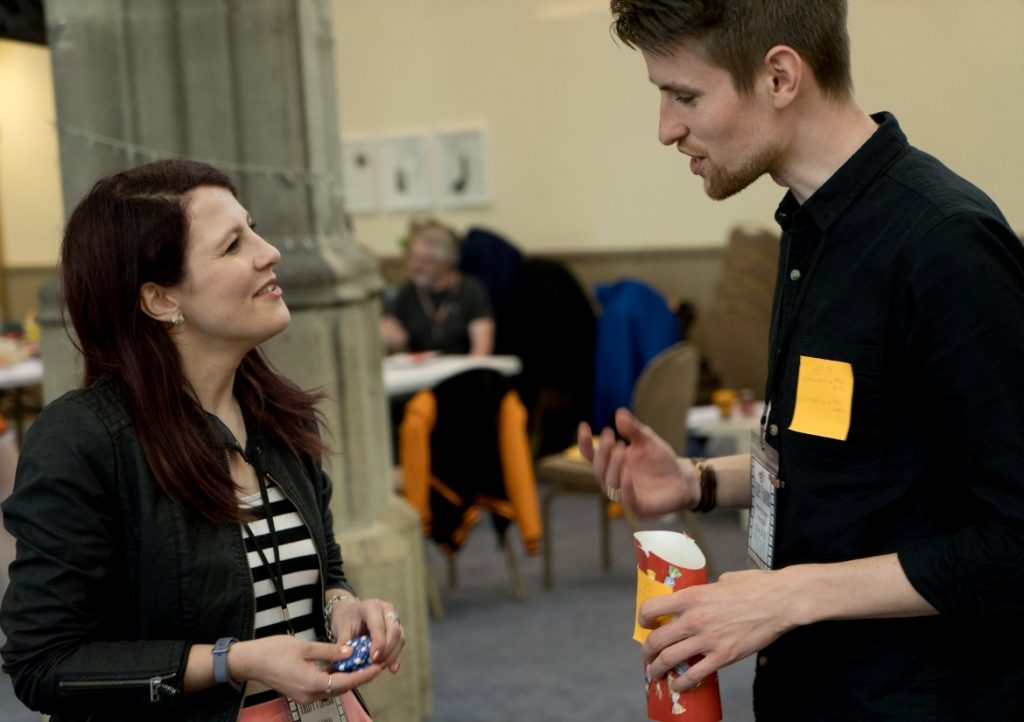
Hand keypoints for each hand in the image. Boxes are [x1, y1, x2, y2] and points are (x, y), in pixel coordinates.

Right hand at [229, 635, 380, 703]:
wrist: (250, 662)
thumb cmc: (274, 651)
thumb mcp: (305, 647)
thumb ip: (330, 651)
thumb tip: (351, 651)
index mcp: (312, 683)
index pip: (346, 681)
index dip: (364, 674)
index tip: (378, 666)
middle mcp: (310, 695)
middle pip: (342, 688)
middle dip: (360, 676)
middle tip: (375, 662)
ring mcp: (305, 696)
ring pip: (334, 689)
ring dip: (348, 678)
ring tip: (362, 662)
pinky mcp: (301, 693)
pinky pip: (324, 688)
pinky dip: (335, 678)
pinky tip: (342, 666)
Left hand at [330, 597, 404, 672]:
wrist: (350, 613)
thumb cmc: (345, 621)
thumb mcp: (340, 630)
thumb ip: (344, 645)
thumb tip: (347, 661)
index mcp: (370, 607)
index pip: (379, 626)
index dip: (379, 643)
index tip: (373, 659)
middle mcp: (386, 609)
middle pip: (394, 631)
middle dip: (387, 651)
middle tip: (377, 665)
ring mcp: (393, 617)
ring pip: (400, 637)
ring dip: (392, 655)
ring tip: (380, 667)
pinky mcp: (397, 627)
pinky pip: (401, 642)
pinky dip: (396, 656)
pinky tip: (392, 669)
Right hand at [577, 408, 697, 517]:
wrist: (683, 480)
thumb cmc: (661, 461)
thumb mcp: (648, 441)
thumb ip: (634, 429)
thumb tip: (620, 413)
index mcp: (612, 464)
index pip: (592, 455)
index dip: (585, 443)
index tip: (584, 426)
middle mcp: (614, 480)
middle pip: (599, 469)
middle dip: (602, 453)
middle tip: (610, 437)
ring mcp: (624, 495)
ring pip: (609, 484)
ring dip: (613, 466)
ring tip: (621, 449)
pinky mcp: (639, 508)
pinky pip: (627, 499)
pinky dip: (625, 487)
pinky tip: (627, 472)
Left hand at [639, 568, 798, 691]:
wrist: (780, 601)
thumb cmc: (756, 586)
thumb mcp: (723, 581)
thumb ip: (708, 590)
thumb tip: (704, 595)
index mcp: (691, 596)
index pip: (651, 608)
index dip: (643, 619)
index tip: (644, 625)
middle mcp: (693, 619)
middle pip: (656, 639)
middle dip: (647, 651)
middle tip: (647, 656)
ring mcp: (707, 639)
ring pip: (669, 659)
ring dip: (657, 669)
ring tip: (654, 673)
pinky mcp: (723, 656)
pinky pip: (695, 675)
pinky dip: (682, 683)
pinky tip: (678, 686)